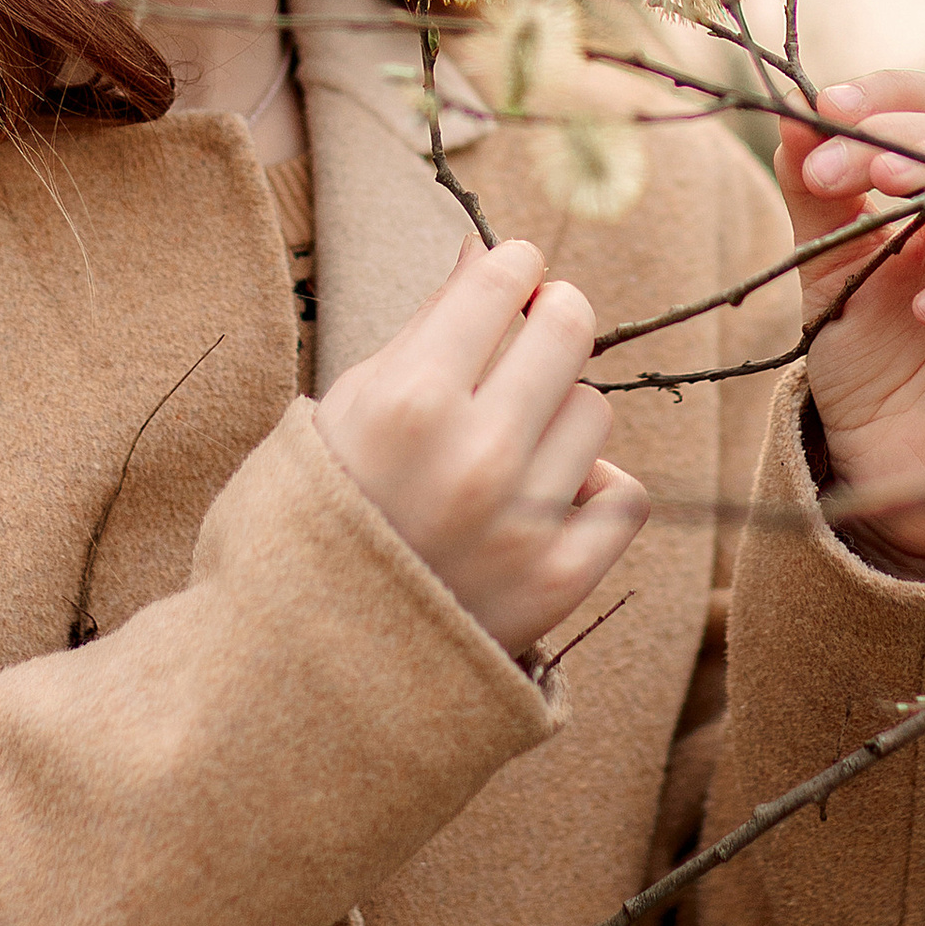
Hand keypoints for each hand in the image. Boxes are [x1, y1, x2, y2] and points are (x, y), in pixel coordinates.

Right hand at [313, 237, 648, 656]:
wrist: (301, 672)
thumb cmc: (311, 523)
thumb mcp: (339, 410)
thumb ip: (422, 330)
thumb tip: (486, 254)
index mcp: (407, 400)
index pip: (503, 280)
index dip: (511, 268)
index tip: (508, 279)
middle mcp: (474, 454)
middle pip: (569, 328)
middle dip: (550, 319)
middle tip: (528, 337)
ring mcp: (523, 521)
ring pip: (592, 411)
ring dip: (558, 415)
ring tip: (510, 445)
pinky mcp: (560, 581)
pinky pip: (623, 496)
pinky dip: (594, 492)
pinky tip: (550, 498)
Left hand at [774, 71, 924, 576]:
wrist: (897, 471)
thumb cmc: (875, 362)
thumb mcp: (830, 267)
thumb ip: (819, 193)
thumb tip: (790, 114)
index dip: (894, 94)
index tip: (823, 106)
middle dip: (904, 133)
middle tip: (832, 160)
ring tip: (879, 187)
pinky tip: (922, 304)